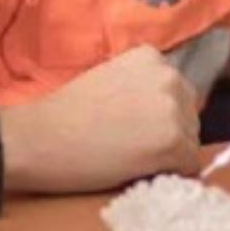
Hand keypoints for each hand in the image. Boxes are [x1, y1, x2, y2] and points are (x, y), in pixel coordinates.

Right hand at [0, 46, 199, 194]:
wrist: (39, 138)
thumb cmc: (65, 114)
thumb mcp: (110, 80)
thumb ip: (141, 88)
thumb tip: (166, 116)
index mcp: (151, 57)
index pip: (176, 95)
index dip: (155, 117)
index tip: (129, 127)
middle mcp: (168, 76)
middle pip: (188, 117)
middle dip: (168, 134)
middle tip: (128, 145)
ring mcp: (172, 108)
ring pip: (190, 142)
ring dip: (168, 155)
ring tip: (129, 157)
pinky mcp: (172, 141)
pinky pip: (189, 166)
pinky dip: (169, 173)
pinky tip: (137, 169)